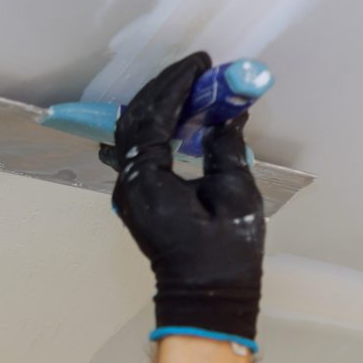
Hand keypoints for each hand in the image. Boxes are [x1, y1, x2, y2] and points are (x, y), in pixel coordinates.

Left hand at [101, 52, 264, 347]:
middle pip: (134, 119)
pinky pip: (136, 149)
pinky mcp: (135, 196)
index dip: (176, 86)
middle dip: (165, 88)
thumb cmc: (225, 256)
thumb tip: (227, 114)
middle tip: (197, 68)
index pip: (153, 118)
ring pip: (130, 132)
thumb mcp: (235, 197)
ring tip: (191, 86)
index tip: (201, 64)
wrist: (206, 299)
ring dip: (158, 104)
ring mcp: (127, 191)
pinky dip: (154, 125)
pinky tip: (176, 115)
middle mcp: (128, 183)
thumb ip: (226, 149)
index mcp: (149, 182)